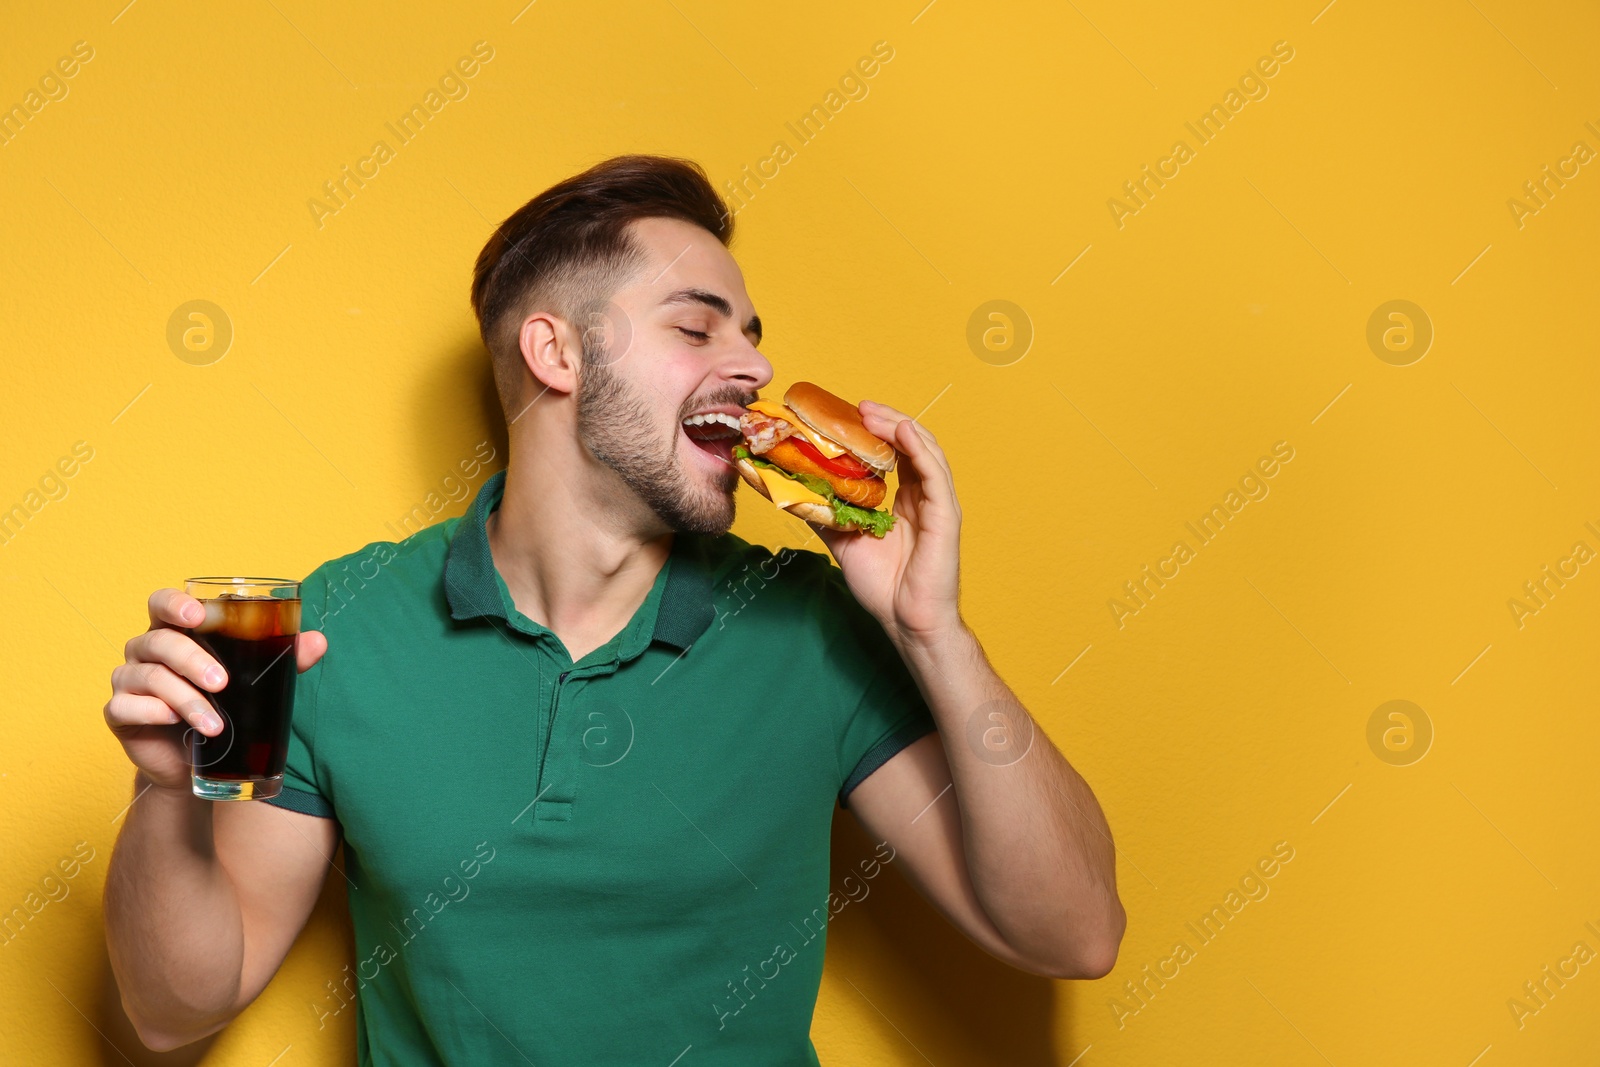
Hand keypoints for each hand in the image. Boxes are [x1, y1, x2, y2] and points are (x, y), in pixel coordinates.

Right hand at [105, 589, 327, 793]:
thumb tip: (318, 641)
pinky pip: (125, 706)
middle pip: (159, 641)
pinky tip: (173, 721)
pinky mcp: (119, 713)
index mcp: (176, 632)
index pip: (162, 604)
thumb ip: (284, 659)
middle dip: (192, 659)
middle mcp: (146, 650)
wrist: (196, 761)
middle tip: (222, 682)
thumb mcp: (253, 682)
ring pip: (150, 676)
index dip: (175, 604)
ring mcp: (129, 680)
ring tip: (215, 723)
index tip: (198, 615)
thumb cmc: (223, 707)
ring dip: (186, 698)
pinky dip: (152, 712)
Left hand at [807, 399, 962, 644]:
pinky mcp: (946, 515)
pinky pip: (936, 474)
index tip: (847, 416)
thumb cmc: (882, 587)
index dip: (874, 432)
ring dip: (899, 426)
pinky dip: (920, 448)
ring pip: (924, 451)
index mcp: (904, 500)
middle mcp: (923, 496)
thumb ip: (827, 514)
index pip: (893, 453)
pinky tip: (903, 430)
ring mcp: (937, 504)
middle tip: (857, 407)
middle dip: (884, 421)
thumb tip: (794, 492)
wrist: (905, 620)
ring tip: (872, 413)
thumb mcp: (844, 541)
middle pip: (910, 444)